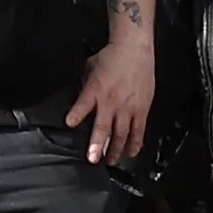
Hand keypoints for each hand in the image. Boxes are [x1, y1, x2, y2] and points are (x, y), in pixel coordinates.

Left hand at [74, 31, 156, 169]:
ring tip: (109, 161)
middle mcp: (112, 101)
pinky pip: (139, 131)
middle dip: (98, 145)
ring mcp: (129, 107)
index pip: (83, 103)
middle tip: (93, 159)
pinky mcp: (142, 110)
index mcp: (96, 89)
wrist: (134, 50)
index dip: (77, 114)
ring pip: (123, 134)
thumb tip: (78, 97)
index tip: (70, 124)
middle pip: (105, 127)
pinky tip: (131, 153)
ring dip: (116, 150)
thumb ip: (83, 84)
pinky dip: (135, 143)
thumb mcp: (89, 67)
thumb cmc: (110, 58)